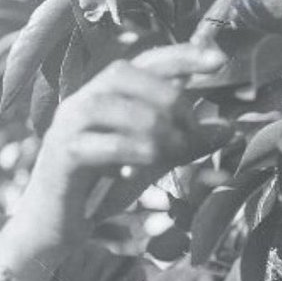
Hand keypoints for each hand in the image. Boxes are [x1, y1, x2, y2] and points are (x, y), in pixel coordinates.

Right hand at [15, 43, 229, 250]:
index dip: (182, 54)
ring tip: (173, 151)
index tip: (219, 60)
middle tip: (190, 134)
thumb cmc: (101, 187)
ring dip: (155, 128)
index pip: (145, 60)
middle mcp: (82, 99)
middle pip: (128, 74)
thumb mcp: (150, 161)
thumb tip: (228, 129)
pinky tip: (148, 163)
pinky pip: (105, 144)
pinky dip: (135, 151)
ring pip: (116, 106)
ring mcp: (68, 125)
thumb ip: (183, 143)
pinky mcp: (62, 154)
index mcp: (105, 94)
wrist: (52, 225)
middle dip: (169, 99)